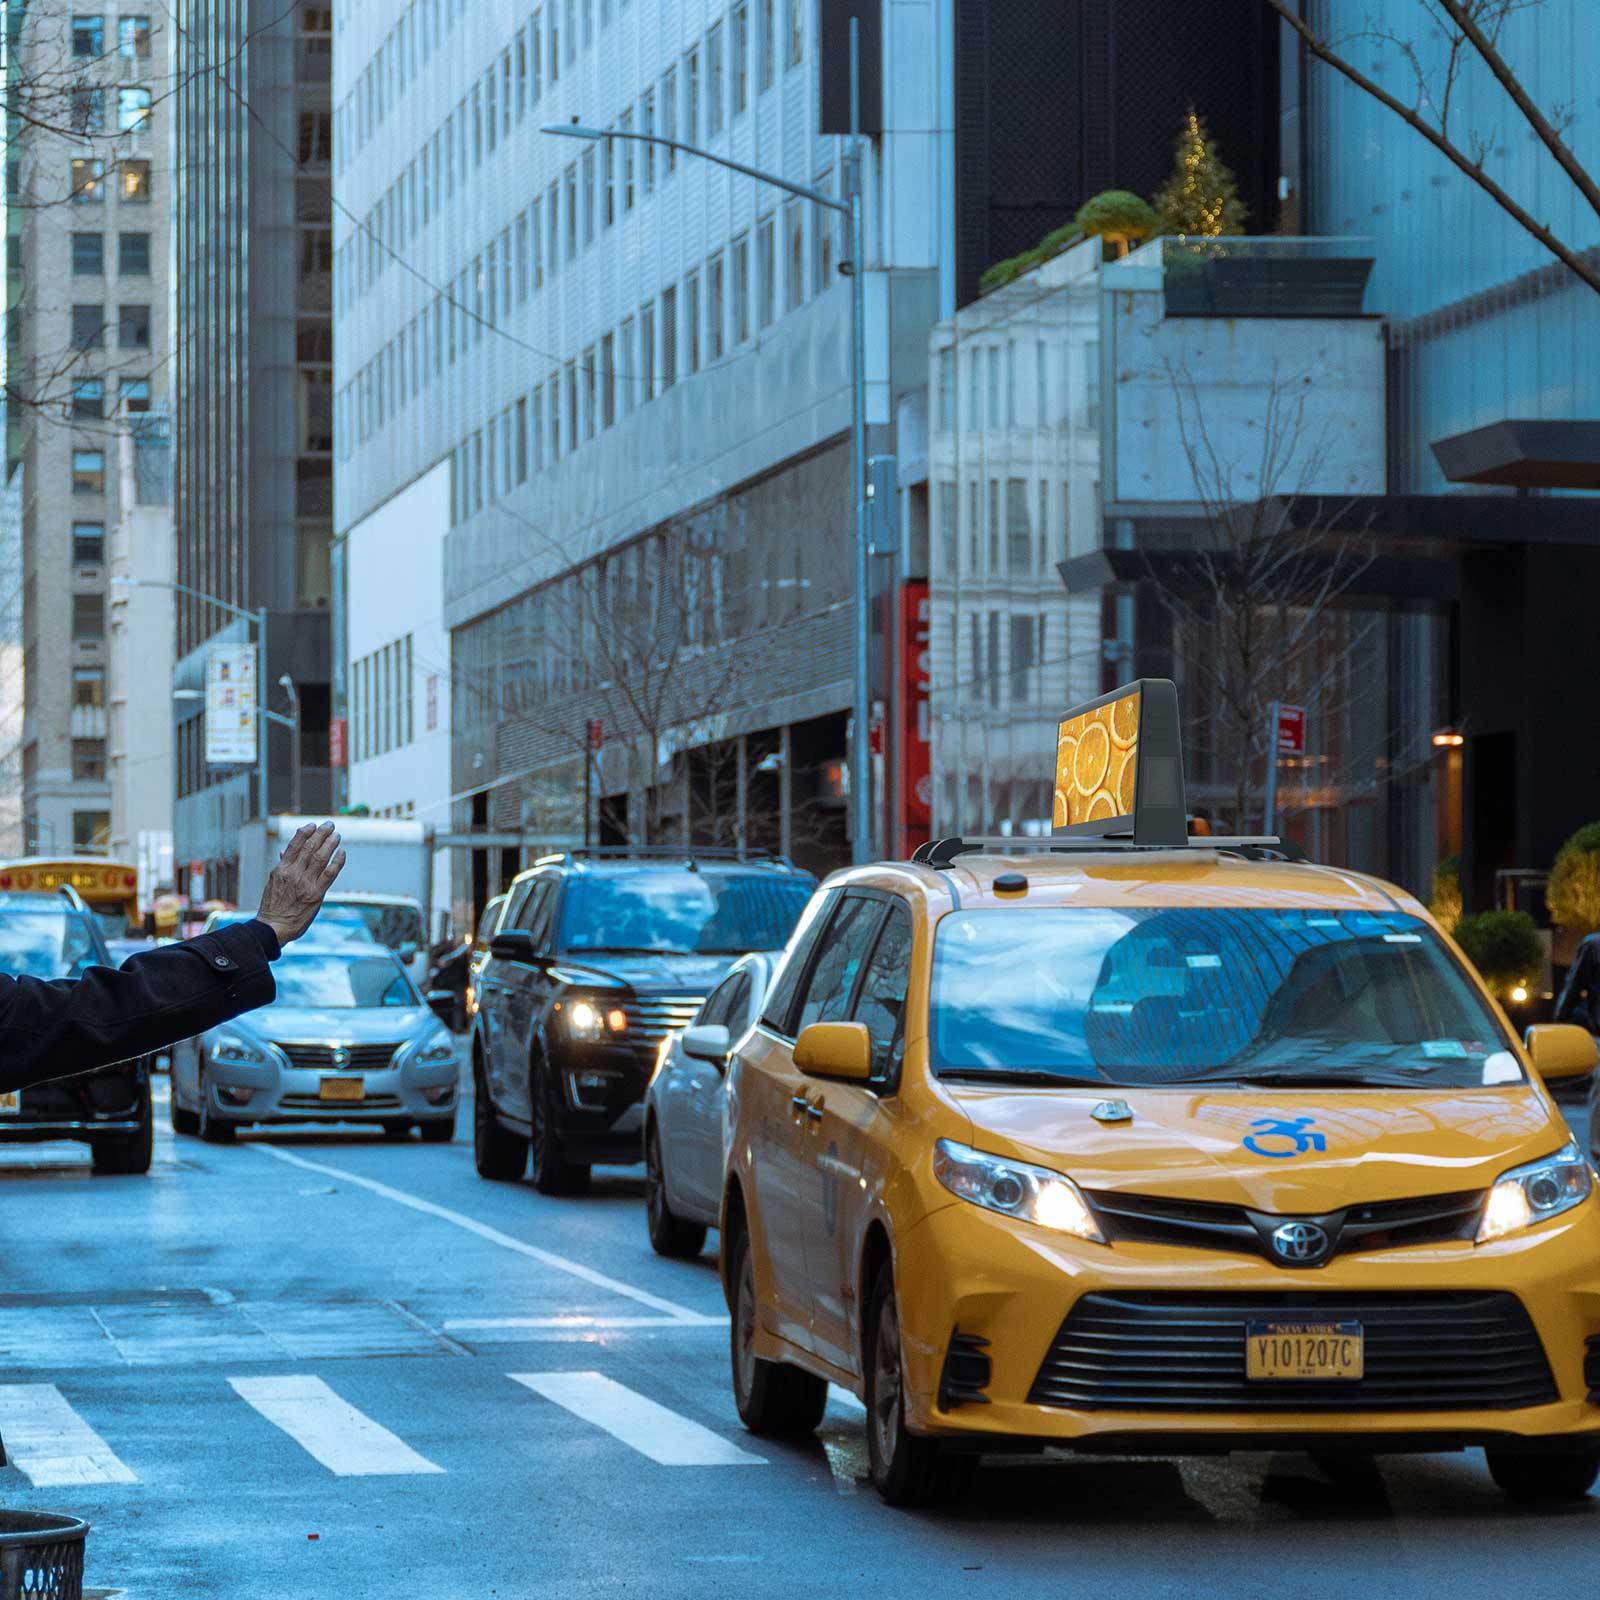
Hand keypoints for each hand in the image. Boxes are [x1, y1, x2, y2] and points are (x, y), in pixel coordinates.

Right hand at [256, 822, 345, 945]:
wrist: (273, 927)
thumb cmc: (273, 906)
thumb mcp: (273, 882)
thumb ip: (282, 866)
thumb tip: (285, 851)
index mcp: (281, 870)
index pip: (294, 845)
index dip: (305, 832)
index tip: (312, 825)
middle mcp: (293, 874)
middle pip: (310, 848)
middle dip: (321, 834)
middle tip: (330, 825)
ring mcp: (305, 883)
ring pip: (320, 858)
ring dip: (330, 844)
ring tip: (337, 835)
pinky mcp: (316, 894)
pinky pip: (330, 874)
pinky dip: (337, 861)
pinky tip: (342, 853)